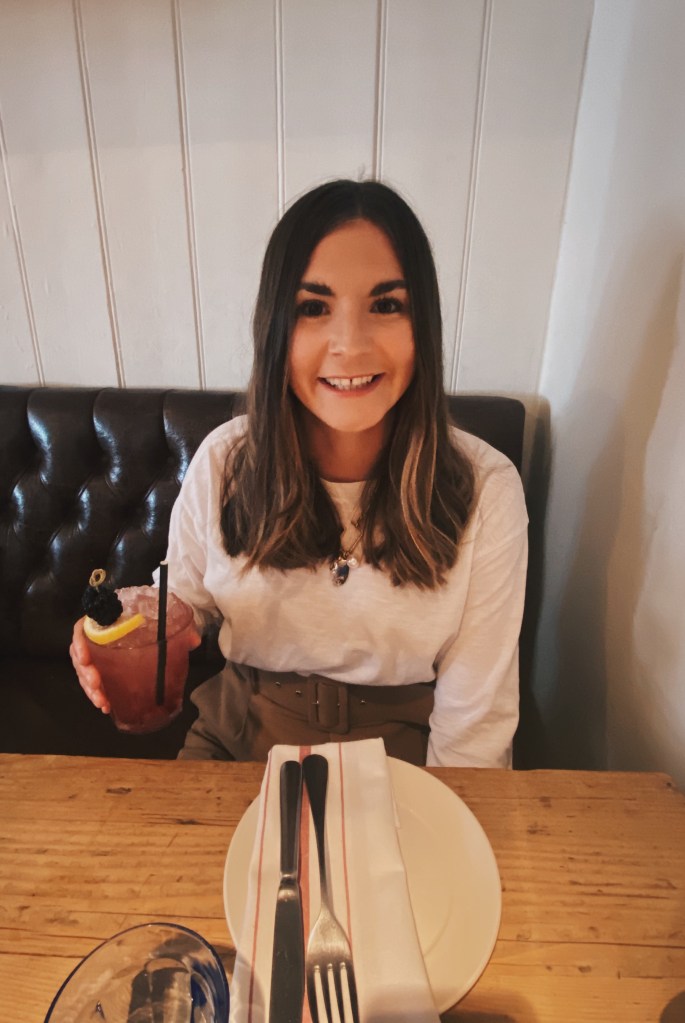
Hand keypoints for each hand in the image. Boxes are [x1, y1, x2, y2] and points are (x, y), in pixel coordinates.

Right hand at [70, 617, 202, 714]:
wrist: (156, 624)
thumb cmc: (155, 619)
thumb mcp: (167, 620)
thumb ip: (180, 628)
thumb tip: (193, 640)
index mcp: (107, 621)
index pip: (83, 628)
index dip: (79, 642)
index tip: (85, 656)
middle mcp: (99, 637)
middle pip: (80, 655)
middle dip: (85, 673)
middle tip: (96, 685)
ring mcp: (100, 655)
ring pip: (84, 672)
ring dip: (90, 689)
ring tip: (102, 702)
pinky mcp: (104, 669)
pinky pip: (93, 682)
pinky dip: (97, 694)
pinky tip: (105, 705)